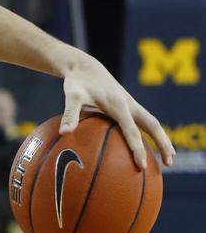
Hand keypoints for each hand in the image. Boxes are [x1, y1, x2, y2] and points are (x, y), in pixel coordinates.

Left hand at [59, 55, 175, 168]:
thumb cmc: (77, 82)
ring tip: (168, 158)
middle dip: (163, 144)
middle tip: (169, 163)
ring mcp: (131, 104)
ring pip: (152, 123)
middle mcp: (130, 104)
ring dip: (162, 139)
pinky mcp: (128, 104)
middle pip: (153, 126)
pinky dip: (150, 133)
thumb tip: (63, 132)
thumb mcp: (71, 96)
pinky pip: (143, 121)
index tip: (141, 166)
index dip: (137, 149)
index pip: (131, 131)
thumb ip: (70, 114)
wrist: (85, 67)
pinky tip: (146, 146)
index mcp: (119, 105)